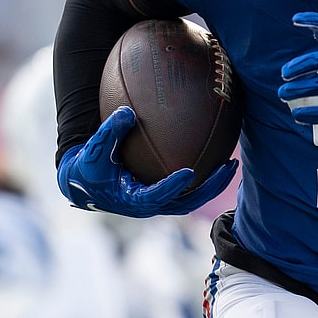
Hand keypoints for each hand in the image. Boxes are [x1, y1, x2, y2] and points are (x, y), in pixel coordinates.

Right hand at [57, 106, 237, 217]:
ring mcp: (159, 202)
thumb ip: (110, 131)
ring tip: (232, 163)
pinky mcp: (163, 196)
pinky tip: (218, 155)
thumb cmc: (89, 167)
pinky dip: (205, 177)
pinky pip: (189, 189)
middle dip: (210, 187)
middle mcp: (150, 205)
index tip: (188, 173)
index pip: (156, 196)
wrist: (86, 183)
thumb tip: (128, 111)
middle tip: (229, 166)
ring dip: (213, 184)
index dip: (172, 187)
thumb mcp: (94, 150)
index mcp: (132, 200)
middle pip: (187, 202)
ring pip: (192, 198)